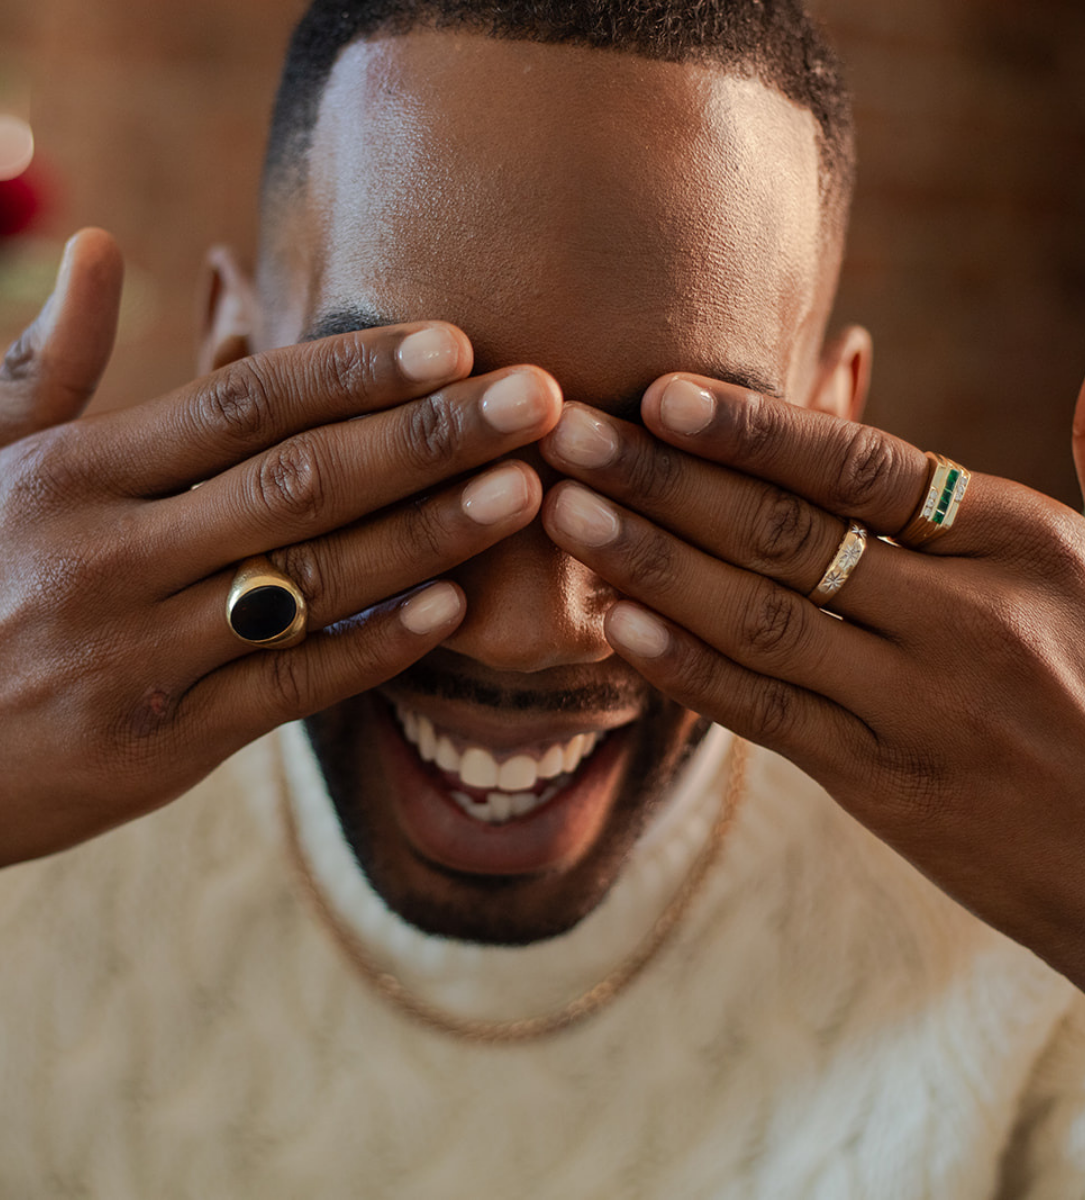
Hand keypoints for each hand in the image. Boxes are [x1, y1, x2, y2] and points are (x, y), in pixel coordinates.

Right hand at [0, 229, 560, 928]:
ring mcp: (140, 657)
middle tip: (539, 401)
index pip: (242, 404)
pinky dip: (371, 645)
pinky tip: (448, 609)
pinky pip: (288, 685)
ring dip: (429, 533)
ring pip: (310, 579)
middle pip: (300, 480)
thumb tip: (103, 247)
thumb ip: (46, 364)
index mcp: (69, 478)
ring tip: (526, 491)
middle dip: (431, 436)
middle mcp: (110, 559)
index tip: (455, 341)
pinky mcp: (162, 745)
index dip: (356, 370)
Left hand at [541, 372, 1084, 988]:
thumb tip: (1081, 390)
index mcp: (1019, 542)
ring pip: (759, 621)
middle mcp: (964, 618)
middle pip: (785, 534)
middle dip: (664, 481)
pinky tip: (618, 626)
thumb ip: (1082, 475)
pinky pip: (766, 715)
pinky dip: (687, 668)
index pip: (861, 467)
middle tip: (568, 436)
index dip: (753, 429)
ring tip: (565, 516)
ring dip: (651, 565)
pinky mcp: (880, 784)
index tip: (660, 393)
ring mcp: (917, 708)